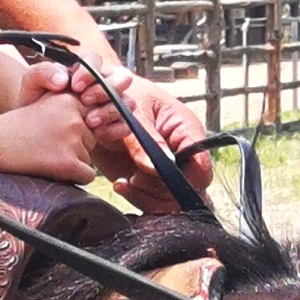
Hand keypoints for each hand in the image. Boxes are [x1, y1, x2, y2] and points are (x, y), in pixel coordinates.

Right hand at [0, 89, 104, 180]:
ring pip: (89, 158)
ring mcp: (72, 140)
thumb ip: (71, 109)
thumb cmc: (17, 128)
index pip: (92, 119)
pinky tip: (53, 169)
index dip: (75, 130)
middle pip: (92, 140)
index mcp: (69, 99)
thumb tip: (103, 121)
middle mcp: (74, 117)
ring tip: (46, 156)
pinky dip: (74, 177)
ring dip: (73, 162)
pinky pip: (87, 176)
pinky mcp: (68, 162)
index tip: (56, 134)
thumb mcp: (45, 105)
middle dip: (76, 147)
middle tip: (48, 146)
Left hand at [77, 63, 213, 200]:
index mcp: (186, 130)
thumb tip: (157, 169)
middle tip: (136, 178)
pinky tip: (121, 184)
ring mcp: (164, 169)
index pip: (201, 166)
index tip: (161, 177)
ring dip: (146, 196)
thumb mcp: (134, 114)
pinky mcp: (148, 181)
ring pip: (171, 201)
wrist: (97, 101)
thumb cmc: (121, 97)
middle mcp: (180, 154)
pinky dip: (136, 198)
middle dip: (161, 189)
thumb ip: (146, 142)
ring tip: (125, 182)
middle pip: (188, 189)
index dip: (186, 179)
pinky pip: (152, 202)